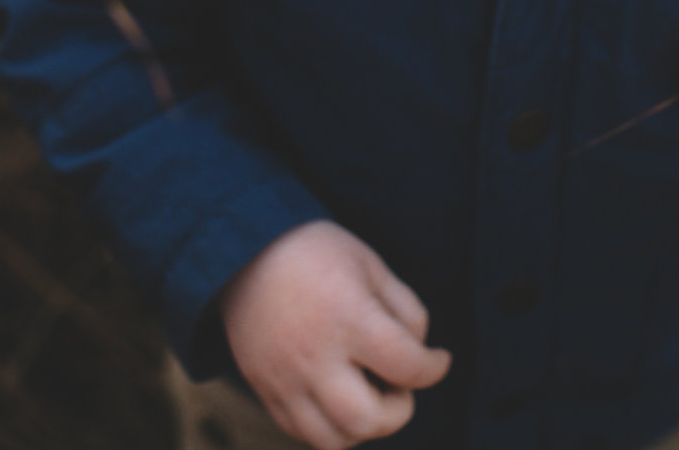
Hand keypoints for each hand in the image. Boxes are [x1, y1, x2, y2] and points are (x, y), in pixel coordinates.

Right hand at [220, 220, 452, 448]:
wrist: (240, 249)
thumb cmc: (313, 251)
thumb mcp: (369, 262)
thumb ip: (404, 309)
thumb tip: (419, 351)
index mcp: (348, 318)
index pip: (407, 367)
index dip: (434, 368)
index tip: (438, 360)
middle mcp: (315, 357)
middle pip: (367, 420)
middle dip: (398, 411)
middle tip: (398, 384)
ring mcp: (285, 379)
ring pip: (332, 440)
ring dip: (362, 427)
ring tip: (367, 394)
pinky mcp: (265, 389)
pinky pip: (299, 432)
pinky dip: (328, 426)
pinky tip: (337, 399)